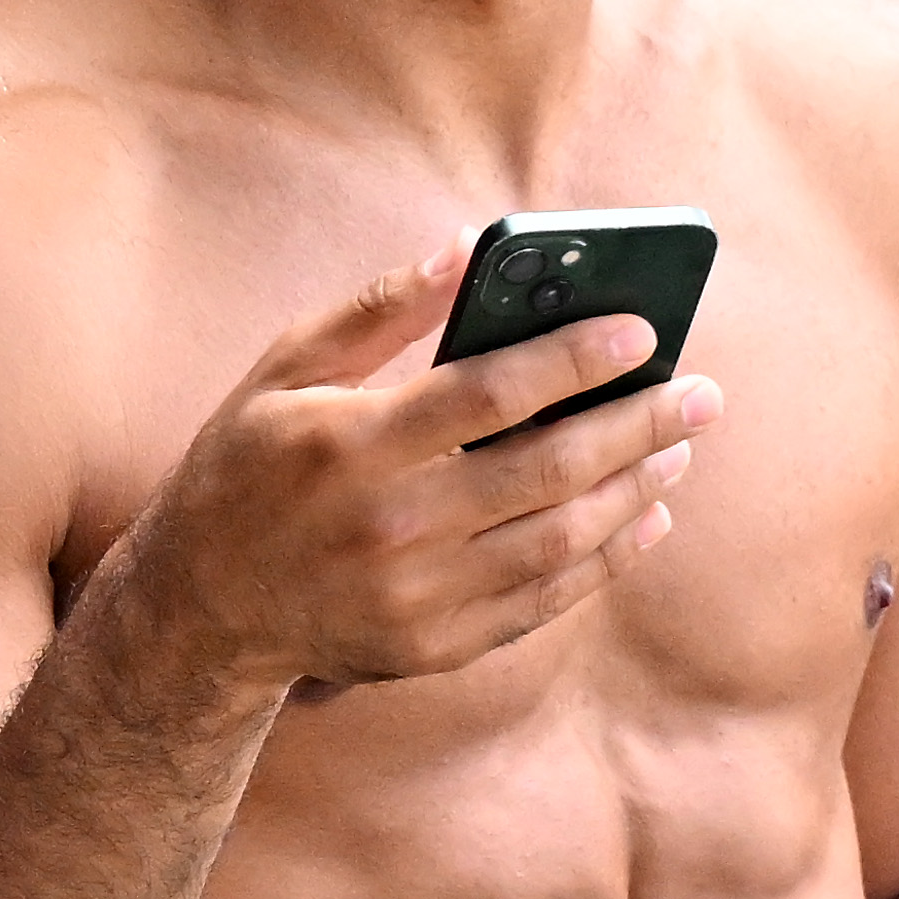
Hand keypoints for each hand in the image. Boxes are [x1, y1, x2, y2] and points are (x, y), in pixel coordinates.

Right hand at [110, 245, 722, 699]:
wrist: (198, 610)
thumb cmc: (245, 467)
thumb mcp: (284, 372)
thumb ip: (377, 311)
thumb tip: (468, 251)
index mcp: (352, 443)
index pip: (491, 392)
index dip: (576, 357)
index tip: (643, 328)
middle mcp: (390, 524)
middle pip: (547, 469)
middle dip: (639, 424)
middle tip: (700, 394)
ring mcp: (416, 596)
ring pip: (560, 540)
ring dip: (635, 491)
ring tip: (677, 448)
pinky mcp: (433, 647)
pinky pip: (543, 602)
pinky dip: (605, 561)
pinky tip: (641, 520)